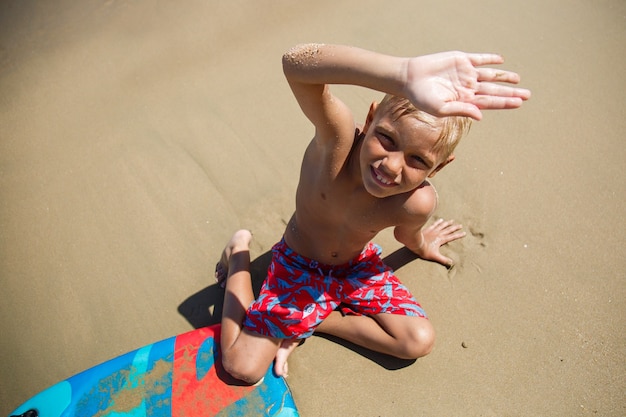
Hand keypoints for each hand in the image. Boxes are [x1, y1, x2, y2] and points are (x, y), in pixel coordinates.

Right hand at [404, 51, 530, 119]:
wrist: (409, 78)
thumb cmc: (421, 97)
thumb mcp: (440, 108)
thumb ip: (461, 110)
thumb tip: (481, 115)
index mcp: (464, 101)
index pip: (489, 102)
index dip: (504, 102)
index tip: (519, 103)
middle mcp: (468, 88)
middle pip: (493, 90)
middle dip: (510, 92)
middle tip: (528, 95)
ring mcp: (466, 73)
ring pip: (489, 75)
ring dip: (503, 77)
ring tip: (517, 79)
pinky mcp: (461, 60)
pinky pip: (479, 59)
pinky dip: (489, 59)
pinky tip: (500, 60)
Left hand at [416, 218, 465, 266]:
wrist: (415, 243)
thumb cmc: (424, 251)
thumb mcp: (435, 256)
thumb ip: (443, 260)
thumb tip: (451, 264)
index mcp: (441, 240)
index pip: (452, 237)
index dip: (458, 235)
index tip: (464, 233)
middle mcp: (438, 234)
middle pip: (448, 230)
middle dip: (455, 228)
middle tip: (460, 225)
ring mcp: (433, 230)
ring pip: (442, 226)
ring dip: (448, 223)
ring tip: (452, 221)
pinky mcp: (428, 229)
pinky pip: (434, 224)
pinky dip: (438, 222)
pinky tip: (441, 220)